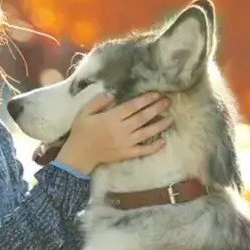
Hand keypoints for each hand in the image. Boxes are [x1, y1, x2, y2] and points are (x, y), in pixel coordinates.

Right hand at [56, 92, 170, 174]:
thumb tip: (113, 94)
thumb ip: (98, 101)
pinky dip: (154, 147)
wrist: (79, 155)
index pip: (131, 107)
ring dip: (159, 126)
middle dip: (156, 109)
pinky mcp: (126, 154)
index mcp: (111, 118)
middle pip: (142, 118)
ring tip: (170, 118)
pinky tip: (164, 142)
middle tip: (168, 102)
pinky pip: (143, 151)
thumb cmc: (81, 131)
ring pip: (146, 133)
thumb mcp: (84, 112)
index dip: (144, 100)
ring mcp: (125, 143)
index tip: (155, 94)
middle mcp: (120, 130)